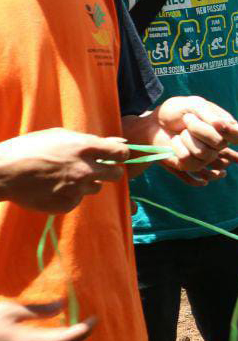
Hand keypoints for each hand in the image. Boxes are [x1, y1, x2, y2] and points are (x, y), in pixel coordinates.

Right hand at [0, 129, 128, 212]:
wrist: (2, 172)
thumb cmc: (29, 149)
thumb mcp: (60, 136)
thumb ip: (90, 140)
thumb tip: (119, 141)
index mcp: (85, 148)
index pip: (121, 153)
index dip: (120, 155)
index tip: (115, 157)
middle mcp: (85, 169)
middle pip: (116, 175)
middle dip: (109, 171)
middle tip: (94, 170)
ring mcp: (77, 189)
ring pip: (96, 188)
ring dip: (86, 183)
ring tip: (64, 177)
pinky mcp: (68, 204)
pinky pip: (77, 199)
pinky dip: (70, 195)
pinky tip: (53, 188)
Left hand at [151, 97, 237, 184]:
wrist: (154, 122)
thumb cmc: (176, 111)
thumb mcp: (194, 105)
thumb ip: (210, 115)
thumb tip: (221, 125)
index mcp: (223, 127)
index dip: (230, 132)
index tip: (217, 123)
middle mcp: (217, 144)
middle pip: (219, 144)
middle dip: (199, 129)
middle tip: (188, 119)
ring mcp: (205, 156)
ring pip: (204, 154)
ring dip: (187, 138)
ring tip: (181, 132)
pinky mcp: (191, 165)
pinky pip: (190, 161)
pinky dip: (178, 148)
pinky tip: (175, 142)